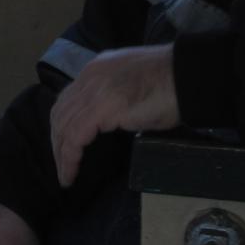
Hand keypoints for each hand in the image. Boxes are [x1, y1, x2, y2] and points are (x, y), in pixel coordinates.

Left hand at [50, 44, 179, 187]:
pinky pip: (74, 137)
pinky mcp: (101, 108)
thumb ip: (115, 97)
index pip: (68, 98)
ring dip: (61, 154)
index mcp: (96, 69)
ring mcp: (93, 90)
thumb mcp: (132, 84)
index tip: (65, 145)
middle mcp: (89, 77)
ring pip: (63, 127)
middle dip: (57, 141)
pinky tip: (71, 173)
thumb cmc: (171, 83)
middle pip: (60, 113)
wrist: (187, 76)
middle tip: (62, 165)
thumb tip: (110, 118)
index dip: (63, 124)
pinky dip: (69, 157)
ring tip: (65, 175)